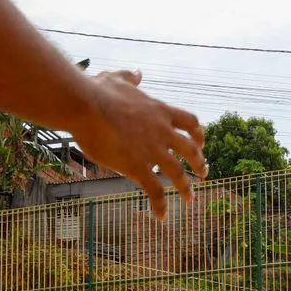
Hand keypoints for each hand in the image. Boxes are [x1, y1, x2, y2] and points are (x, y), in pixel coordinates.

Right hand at [69, 71, 206, 219]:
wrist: (86, 106)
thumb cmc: (97, 91)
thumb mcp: (116, 78)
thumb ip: (130, 78)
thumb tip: (138, 73)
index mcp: (159, 111)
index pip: (189, 121)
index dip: (198, 133)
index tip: (200, 142)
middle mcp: (162, 131)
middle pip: (190, 149)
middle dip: (199, 162)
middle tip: (204, 173)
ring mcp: (152, 151)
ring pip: (177, 173)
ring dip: (186, 188)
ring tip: (190, 200)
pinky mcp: (138, 167)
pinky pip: (155, 191)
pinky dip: (160, 205)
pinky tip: (161, 217)